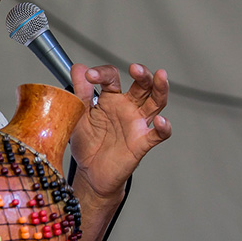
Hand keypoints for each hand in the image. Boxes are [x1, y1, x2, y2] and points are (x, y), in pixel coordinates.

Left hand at [69, 62, 171, 198]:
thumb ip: (80, 92)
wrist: (90, 173)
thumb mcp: (79, 114)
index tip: (89, 76)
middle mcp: (127, 108)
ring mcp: (136, 124)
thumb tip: (78, 67)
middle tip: (135, 68)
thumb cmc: (87, 143)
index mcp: (110, 98)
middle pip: (142, 85)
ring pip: (155, 103)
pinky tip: (161, 121)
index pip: (112, 78)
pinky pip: (157, 134)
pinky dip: (163, 127)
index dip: (102, 73)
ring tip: (160, 77)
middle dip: (142, 74)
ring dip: (160, 89)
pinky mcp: (141, 143)